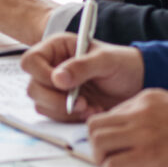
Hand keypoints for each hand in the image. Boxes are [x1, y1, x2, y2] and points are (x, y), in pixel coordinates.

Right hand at [21, 34, 145, 120]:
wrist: (136, 84)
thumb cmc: (122, 64)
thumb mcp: (106, 60)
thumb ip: (81, 66)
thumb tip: (57, 78)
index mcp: (57, 48)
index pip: (31, 61)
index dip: (41, 74)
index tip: (62, 84)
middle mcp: (52, 67)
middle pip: (33, 87)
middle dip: (56, 99)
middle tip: (81, 102)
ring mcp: (55, 88)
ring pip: (41, 104)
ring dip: (65, 111)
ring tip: (90, 107)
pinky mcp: (62, 105)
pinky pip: (54, 116)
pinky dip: (71, 118)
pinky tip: (90, 111)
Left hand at [87, 90, 167, 166]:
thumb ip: (149, 115)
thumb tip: (130, 132)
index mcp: (148, 98)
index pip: (110, 113)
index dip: (109, 132)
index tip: (115, 144)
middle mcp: (141, 112)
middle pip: (95, 124)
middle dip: (96, 143)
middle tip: (108, 155)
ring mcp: (143, 132)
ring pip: (97, 142)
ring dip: (101, 157)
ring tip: (114, 165)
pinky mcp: (148, 156)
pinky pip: (111, 165)